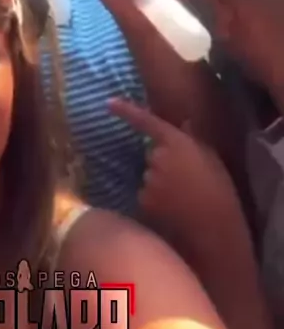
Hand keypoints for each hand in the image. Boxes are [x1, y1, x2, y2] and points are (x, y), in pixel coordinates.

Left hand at [110, 98, 240, 249]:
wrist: (215, 225)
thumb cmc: (219, 187)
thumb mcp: (210, 157)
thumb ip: (194, 138)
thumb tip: (184, 123)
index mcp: (176, 141)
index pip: (146, 121)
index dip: (126, 111)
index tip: (109, 103)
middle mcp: (158, 156)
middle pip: (151, 154)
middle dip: (162, 162)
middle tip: (184, 176)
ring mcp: (149, 178)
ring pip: (148, 176)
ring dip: (159, 182)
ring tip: (182, 195)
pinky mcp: (145, 199)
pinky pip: (146, 194)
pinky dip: (155, 200)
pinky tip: (173, 208)